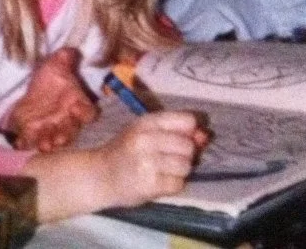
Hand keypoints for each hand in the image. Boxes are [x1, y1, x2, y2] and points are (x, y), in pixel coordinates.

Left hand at [8, 47, 96, 151]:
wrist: (36, 90)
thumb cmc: (52, 78)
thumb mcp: (57, 64)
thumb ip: (65, 58)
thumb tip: (71, 50)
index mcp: (77, 105)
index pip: (87, 113)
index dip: (84, 113)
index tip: (76, 109)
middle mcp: (67, 121)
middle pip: (71, 131)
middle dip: (65, 136)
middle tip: (59, 138)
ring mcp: (50, 129)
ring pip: (53, 140)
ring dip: (48, 144)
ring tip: (44, 145)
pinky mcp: (32, 133)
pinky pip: (30, 141)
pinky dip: (26, 144)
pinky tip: (20, 144)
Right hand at [25, 110, 205, 222]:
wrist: (99, 175)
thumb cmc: (125, 151)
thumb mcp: (145, 132)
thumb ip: (175, 131)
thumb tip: (205, 135)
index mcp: (146, 122)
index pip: (187, 121)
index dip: (190, 132)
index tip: (179, 138)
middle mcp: (146, 139)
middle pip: (189, 146)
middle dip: (184, 154)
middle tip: (168, 158)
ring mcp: (147, 162)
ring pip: (186, 166)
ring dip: (179, 171)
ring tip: (162, 170)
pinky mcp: (149, 184)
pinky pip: (178, 184)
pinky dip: (172, 185)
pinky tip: (157, 181)